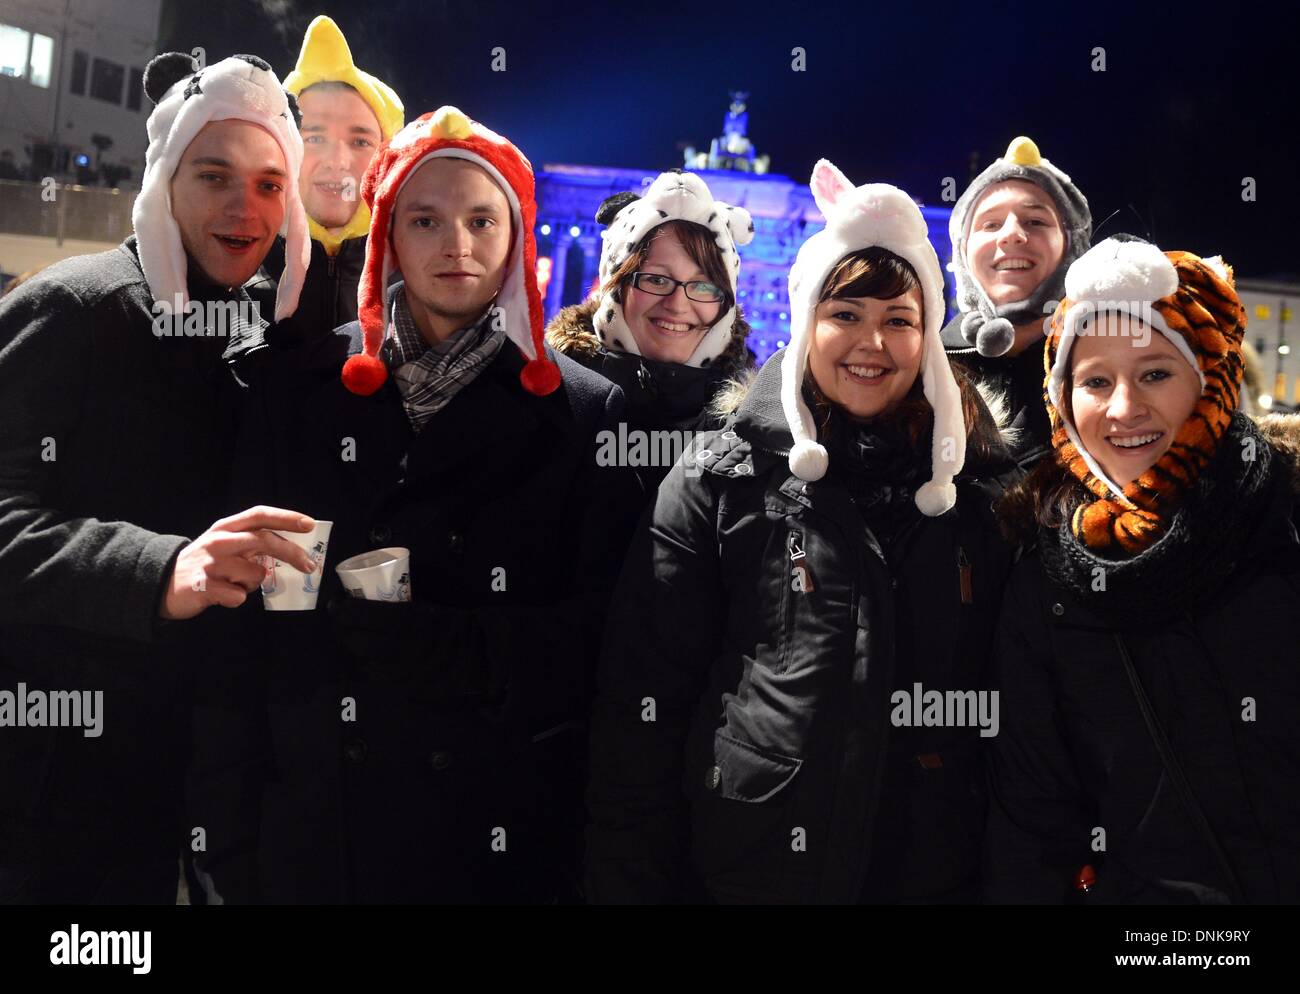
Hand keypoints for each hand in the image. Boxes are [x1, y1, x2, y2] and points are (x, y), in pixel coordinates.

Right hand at [159, 506, 317, 619]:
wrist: (161, 583)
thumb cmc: (203, 563)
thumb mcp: (223, 543)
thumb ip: (250, 541)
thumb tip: (290, 549)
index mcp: (226, 527)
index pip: (259, 515)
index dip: (286, 517)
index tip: (310, 524)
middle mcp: (219, 541)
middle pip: (263, 540)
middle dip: (291, 552)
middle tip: (309, 566)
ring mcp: (211, 564)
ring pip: (255, 574)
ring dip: (254, 583)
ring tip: (235, 583)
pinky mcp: (204, 587)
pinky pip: (239, 597)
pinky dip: (238, 598)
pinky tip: (223, 594)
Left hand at [328, 596, 499, 702]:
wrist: (478, 657)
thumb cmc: (456, 626)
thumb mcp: (429, 608)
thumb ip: (402, 608)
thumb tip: (375, 599)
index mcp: (405, 621)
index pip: (360, 616)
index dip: (342, 610)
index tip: (337, 604)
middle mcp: (397, 647)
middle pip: (356, 640)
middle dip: (344, 631)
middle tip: (342, 622)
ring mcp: (399, 670)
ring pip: (364, 660)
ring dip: (356, 649)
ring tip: (356, 638)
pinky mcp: (403, 686)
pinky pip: (378, 675)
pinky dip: (371, 665)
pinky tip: (373, 658)